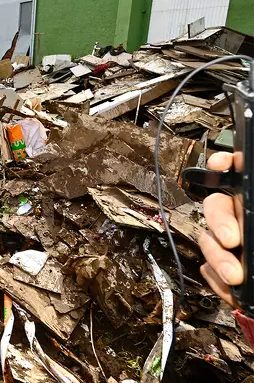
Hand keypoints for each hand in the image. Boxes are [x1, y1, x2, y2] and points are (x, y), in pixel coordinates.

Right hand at [201, 151, 243, 306]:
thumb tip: (248, 222)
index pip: (236, 174)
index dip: (224, 164)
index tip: (220, 166)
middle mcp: (241, 219)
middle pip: (214, 208)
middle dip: (219, 222)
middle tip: (232, 240)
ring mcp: (229, 246)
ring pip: (208, 243)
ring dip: (218, 260)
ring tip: (234, 277)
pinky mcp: (222, 272)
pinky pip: (208, 272)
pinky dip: (218, 283)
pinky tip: (233, 291)